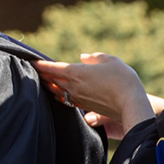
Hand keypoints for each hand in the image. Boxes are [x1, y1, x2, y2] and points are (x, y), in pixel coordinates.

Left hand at [34, 53, 154, 138]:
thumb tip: (84, 57)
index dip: (41, 65)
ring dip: (49, 85)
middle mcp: (73, 86)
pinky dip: (59, 94)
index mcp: (76, 73)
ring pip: (57, 91)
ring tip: (43, 81)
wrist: (130, 104)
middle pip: (51, 80)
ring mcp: (77, 98)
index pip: (52, 68)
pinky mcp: (84, 107)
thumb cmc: (122, 79)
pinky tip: (58, 93)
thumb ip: (95, 57)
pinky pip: (66, 99)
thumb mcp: (110, 61)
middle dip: (42, 74)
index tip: (32, 61)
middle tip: (34, 70)